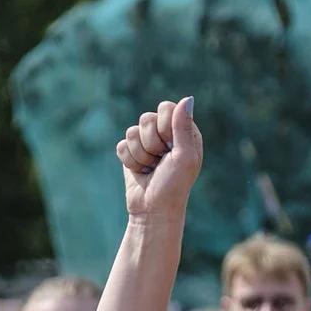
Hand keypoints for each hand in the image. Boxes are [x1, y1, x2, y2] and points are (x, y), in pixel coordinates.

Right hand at [117, 97, 202, 220]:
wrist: (153, 211)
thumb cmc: (173, 186)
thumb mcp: (184, 157)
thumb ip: (184, 127)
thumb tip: (188, 98)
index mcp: (183, 131)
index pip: (166, 108)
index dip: (164, 127)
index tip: (170, 147)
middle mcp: (165, 134)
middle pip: (146, 118)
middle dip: (151, 144)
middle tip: (160, 161)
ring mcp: (147, 143)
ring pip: (132, 132)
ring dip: (140, 155)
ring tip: (151, 169)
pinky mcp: (131, 153)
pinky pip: (122, 145)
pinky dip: (129, 161)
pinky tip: (140, 172)